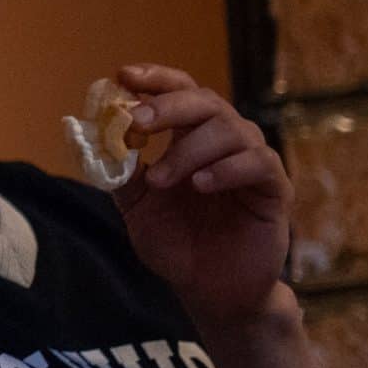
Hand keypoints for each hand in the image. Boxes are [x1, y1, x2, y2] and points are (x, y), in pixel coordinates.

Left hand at [109, 65, 290, 327]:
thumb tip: (92, 138)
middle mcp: (224, 141)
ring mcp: (252, 162)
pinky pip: (258, 163)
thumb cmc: (177, 243)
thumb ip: (119, 172)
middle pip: (204, 100)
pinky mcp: (276, 189)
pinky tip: (201, 185)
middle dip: (168, 105)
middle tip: (138, 121)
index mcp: (190, 137)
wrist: (210, 291)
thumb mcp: (136, 207)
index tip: (122, 76)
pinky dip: (227, 168)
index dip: (154, 78)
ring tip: (161, 180)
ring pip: (230, 129)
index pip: (179, 91)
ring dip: (188, 150)